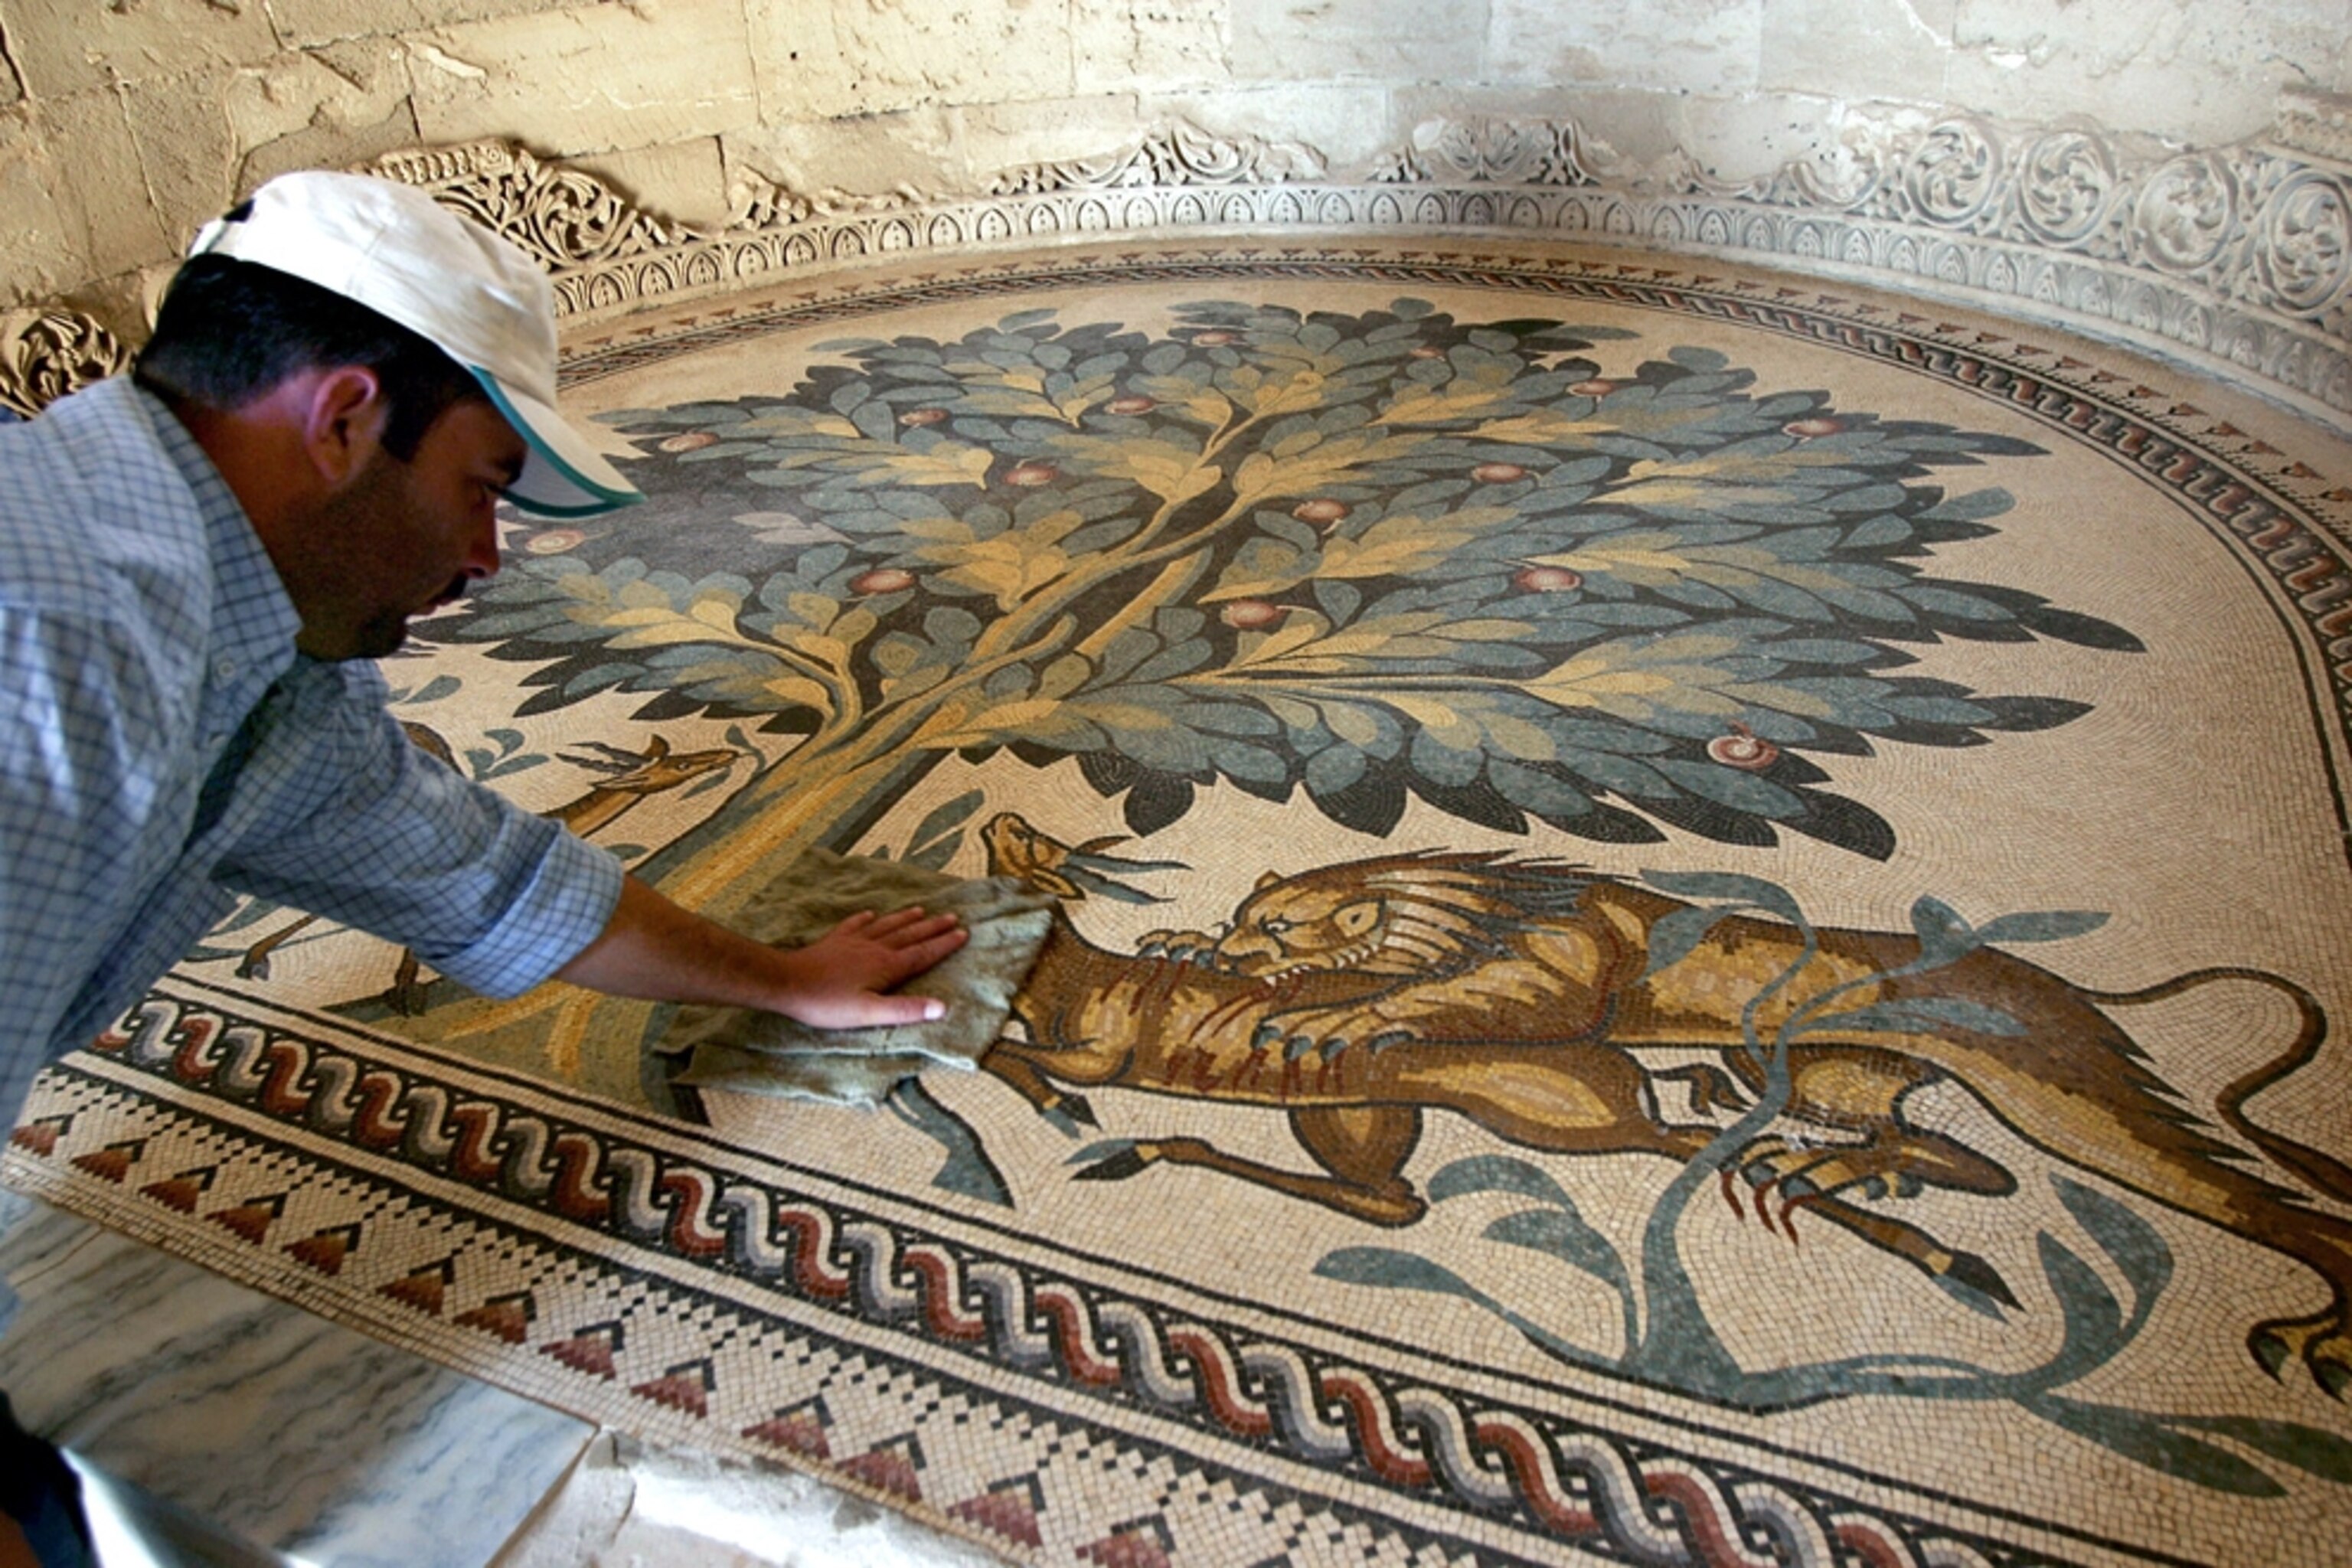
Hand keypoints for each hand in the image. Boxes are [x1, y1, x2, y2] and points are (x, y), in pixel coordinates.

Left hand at [769, 906, 968, 1029]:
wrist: (787, 983)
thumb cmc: (828, 1003)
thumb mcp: (869, 1013)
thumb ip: (906, 1010)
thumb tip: (942, 1007)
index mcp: (887, 966)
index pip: (922, 954)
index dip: (944, 945)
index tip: (963, 933)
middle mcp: (874, 949)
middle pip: (909, 935)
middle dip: (932, 927)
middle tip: (952, 917)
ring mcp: (853, 942)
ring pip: (887, 927)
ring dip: (906, 919)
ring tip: (921, 910)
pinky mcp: (834, 941)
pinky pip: (855, 925)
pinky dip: (866, 919)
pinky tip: (870, 914)